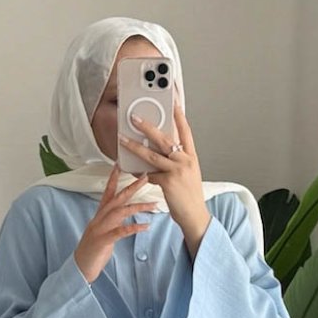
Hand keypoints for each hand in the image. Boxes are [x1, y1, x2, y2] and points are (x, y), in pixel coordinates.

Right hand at [74, 164, 157, 283]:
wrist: (80, 267)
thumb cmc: (93, 251)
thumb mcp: (104, 232)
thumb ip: (113, 221)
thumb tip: (124, 213)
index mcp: (99, 215)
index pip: (107, 192)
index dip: (113, 178)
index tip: (120, 165)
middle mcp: (99, 218)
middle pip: (117, 198)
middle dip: (132, 186)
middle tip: (146, 177)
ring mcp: (100, 229)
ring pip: (120, 212)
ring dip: (138, 206)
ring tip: (153, 204)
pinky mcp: (103, 241)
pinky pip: (121, 232)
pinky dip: (134, 228)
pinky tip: (145, 227)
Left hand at [119, 93, 208, 239]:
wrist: (194, 215)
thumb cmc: (190, 195)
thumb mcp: (188, 172)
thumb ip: (177, 159)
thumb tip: (160, 150)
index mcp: (191, 156)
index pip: (185, 131)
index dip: (179, 116)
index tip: (173, 101)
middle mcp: (185, 160)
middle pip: (165, 138)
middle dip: (148, 126)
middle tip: (135, 118)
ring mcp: (177, 171)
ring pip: (152, 154)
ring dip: (135, 146)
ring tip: (123, 139)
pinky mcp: (169, 183)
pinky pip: (149, 174)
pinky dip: (139, 173)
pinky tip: (132, 170)